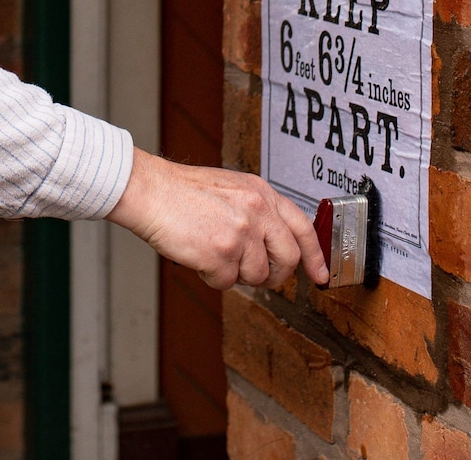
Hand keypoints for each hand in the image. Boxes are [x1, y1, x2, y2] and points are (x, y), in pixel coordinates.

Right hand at [105, 148, 328, 290]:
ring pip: (256, 275)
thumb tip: (274, 245)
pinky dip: (212, 276)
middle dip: (274, 275)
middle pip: (287, 259)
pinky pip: (227, 282)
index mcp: (262, 193)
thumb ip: (258, 211)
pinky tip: (198, 255)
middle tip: (257, 275)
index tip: (320, 274)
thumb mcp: (231, 188)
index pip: (303, 228)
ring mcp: (241, 233)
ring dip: (235, 273)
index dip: (315, 256)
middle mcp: (258, 211)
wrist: (151, 191)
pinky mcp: (222, 254)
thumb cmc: (183, 191)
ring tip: (213, 252)